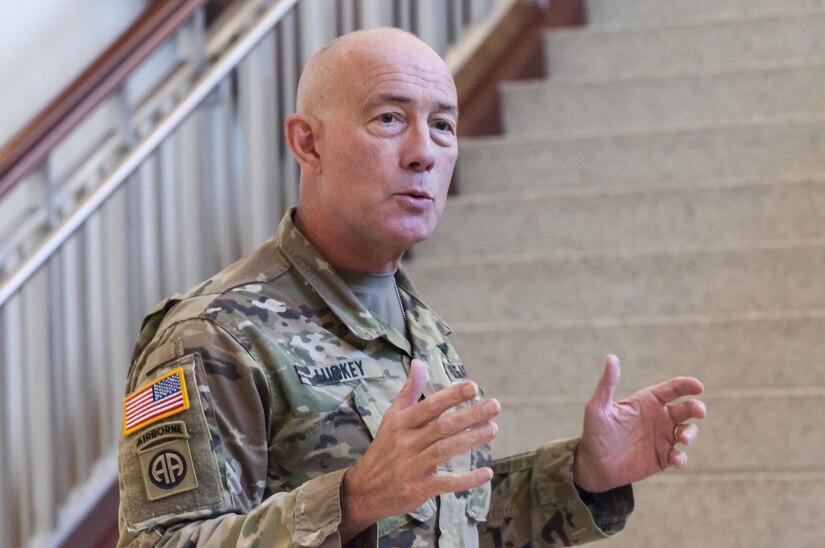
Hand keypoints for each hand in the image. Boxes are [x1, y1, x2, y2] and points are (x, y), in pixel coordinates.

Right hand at [340, 359, 499, 539]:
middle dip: (470, 415)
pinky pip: (446, 482)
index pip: (429, 406)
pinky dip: (467, 479)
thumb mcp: (391, 418)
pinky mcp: (418, 489)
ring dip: (472, 439)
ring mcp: (412, 466)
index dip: (452, 396)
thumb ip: (408, 391)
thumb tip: (419, 363)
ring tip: (493, 429)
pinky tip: (486, 472)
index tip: (473, 387)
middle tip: (494, 405)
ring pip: (446, 449)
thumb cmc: (384, 449)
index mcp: (401, 423)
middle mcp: (406, 442)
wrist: (365, 489)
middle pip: (442, 426)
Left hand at [572, 354, 705, 492]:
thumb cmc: (595, 432)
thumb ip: (607, 384)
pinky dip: (681, 457)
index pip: (673, 389)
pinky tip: (675, 459)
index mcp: (647, 401)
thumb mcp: (598, 407)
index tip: (698, 387)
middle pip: (687, 409)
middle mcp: (659, 417)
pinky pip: (679, 456)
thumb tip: (611, 357)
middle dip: (697, 408)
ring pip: (688, 431)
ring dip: (691, 433)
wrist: (595, 464)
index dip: (687, 385)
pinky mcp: (663, 458)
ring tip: (684, 438)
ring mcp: (663, 438)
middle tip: (700, 412)